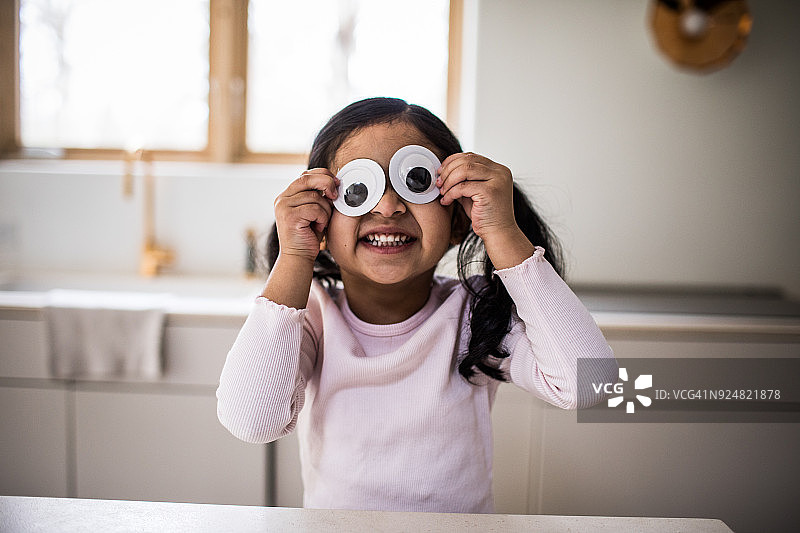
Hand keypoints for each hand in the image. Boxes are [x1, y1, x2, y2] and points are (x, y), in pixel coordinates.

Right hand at [273, 169, 338, 263]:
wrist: (299, 257)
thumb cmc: (309, 236)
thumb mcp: (315, 211)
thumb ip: (319, 196)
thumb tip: (334, 182)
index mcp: (287, 195)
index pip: (305, 175)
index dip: (323, 175)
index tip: (336, 183)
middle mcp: (282, 199)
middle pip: (307, 179)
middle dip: (326, 184)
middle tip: (335, 196)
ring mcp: (283, 207)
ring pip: (314, 197)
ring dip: (325, 210)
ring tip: (322, 222)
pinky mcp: (289, 216)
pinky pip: (314, 209)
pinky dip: (322, 218)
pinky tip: (319, 227)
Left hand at [436, 153, 533, 268]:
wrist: (498, 234)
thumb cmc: (485, 216)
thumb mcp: (472, 192)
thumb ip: (463, 180)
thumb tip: (443, 171)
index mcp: (498, 170)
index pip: (472, 156)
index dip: (452, 161)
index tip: (441, 171)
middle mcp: (500, 172)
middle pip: (467, 160)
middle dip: (448, 171)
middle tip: (438, 183)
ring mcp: (497, 180)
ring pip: (464, 170)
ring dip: (448, 181)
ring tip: (442, 192)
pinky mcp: (490, 191)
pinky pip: (463, 187)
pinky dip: (451, 193)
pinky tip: (446, 201)